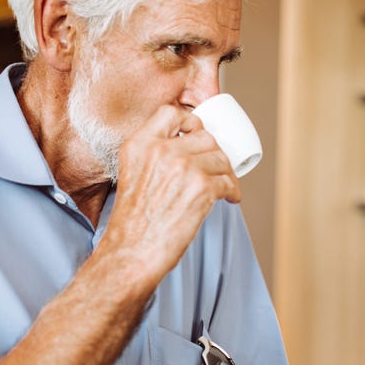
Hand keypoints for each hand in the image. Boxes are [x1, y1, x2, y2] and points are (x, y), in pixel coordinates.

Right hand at [100, 106, 240, 280]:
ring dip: (226, 173)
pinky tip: (229, 198)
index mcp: (140, 144)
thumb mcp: (131, 173)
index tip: (197, 137)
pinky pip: (229, 181)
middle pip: (205, 137)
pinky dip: (233, 191)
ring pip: (220, 158)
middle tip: (215, 169)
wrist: (131, 252)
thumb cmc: (133, 221)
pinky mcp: (202, 188)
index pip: (171, 113)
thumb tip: (186, 146)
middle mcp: (162, 151)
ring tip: (224, 186)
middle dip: (214, 154)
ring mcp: (184, 168)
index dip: (190, 123)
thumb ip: (152, 154)